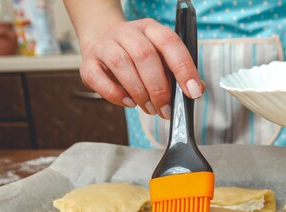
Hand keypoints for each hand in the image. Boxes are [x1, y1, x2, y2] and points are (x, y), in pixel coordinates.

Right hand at [80, 18, 203, 118]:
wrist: (102, 43)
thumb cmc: (138, 56)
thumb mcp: (161, 58)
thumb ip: (178, 72)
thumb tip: (197, 89)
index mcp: (150, 29)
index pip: (170, 43)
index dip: (183, 68)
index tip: (192, 91)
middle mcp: (127, 32)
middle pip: (144, 55)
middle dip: (159, 88)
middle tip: (165, 109)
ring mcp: (105, 45)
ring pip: (122, 65)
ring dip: (139, 92)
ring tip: (150, 109)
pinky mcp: (88, 62)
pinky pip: (99, 79)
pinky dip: (116, 95)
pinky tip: (129, 103)